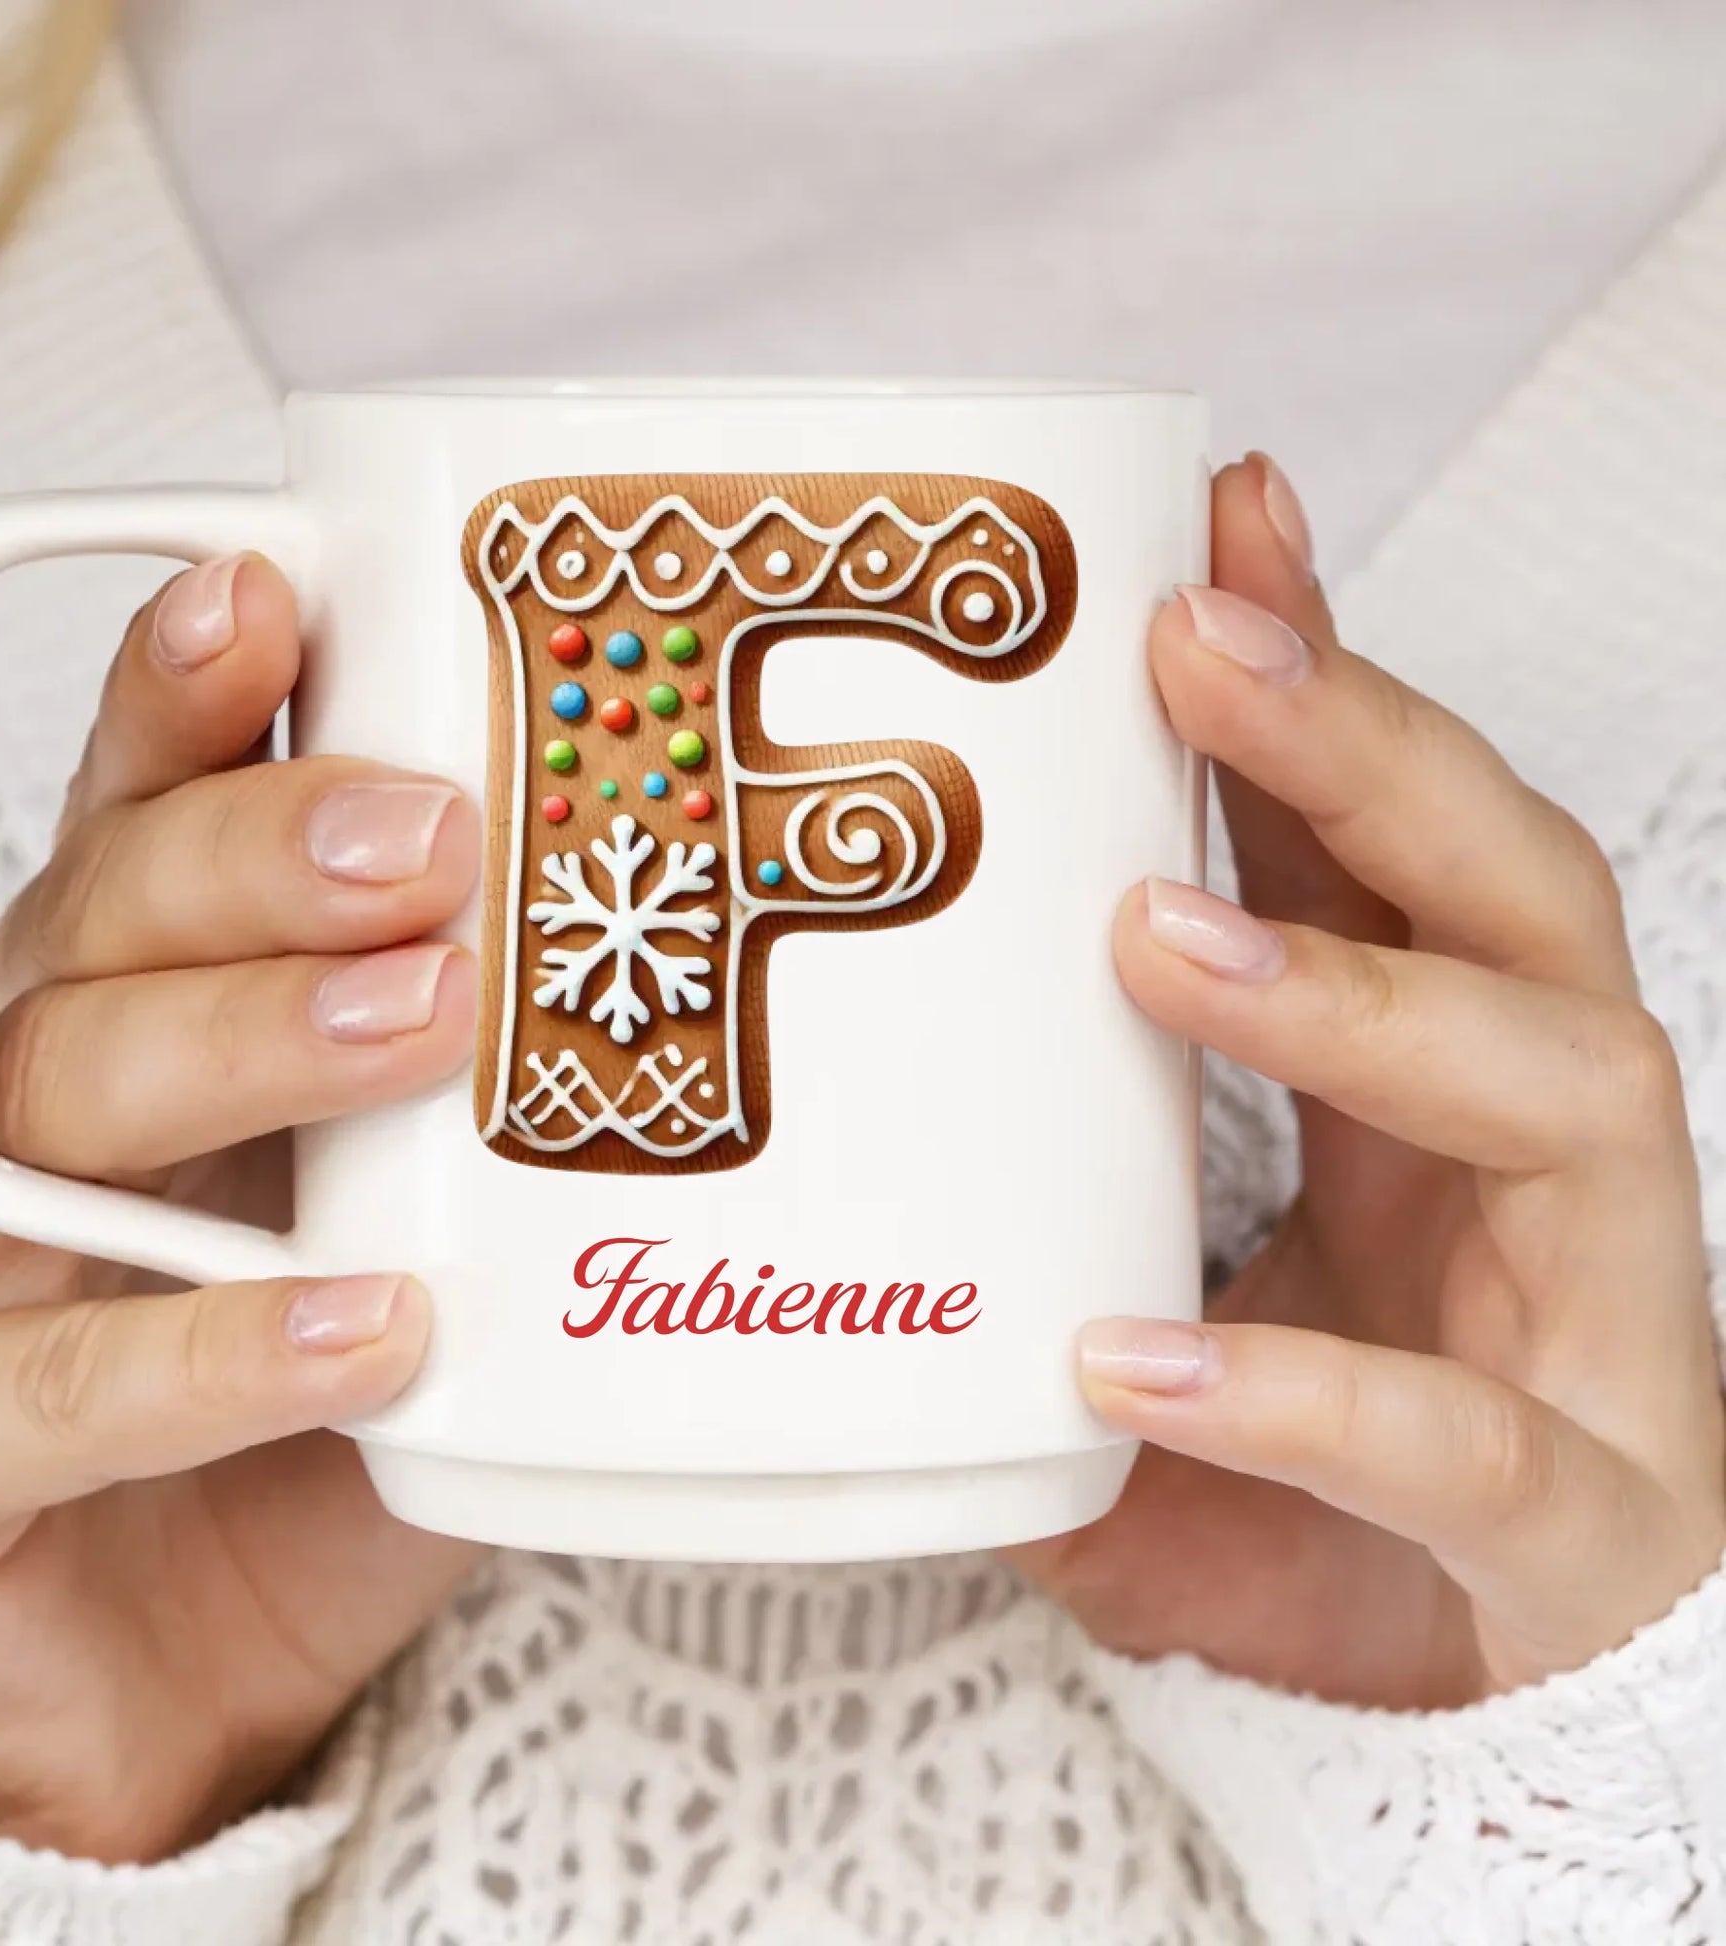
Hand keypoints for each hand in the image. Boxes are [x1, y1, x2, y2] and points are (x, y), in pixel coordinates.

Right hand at [0, 555, 482, 1859]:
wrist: (184, 1678)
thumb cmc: (319, 1404)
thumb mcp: (418, 1213)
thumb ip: (491, 1089)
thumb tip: (724, 956)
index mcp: (110, 1014)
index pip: (129, 821)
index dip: (187, 699)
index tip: (279, 594)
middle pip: (89, 930)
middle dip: (260, 863)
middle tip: (434, 839)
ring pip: (42, 1112)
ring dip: (241, 1045)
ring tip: (426, 1025)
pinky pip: (37, 1389)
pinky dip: (205, 1354)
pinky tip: (364, 1325)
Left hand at [1015, 457, 1725, 1707]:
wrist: (1479, 1716)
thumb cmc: (1319, 1463)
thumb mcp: (1162, 1268)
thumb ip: (1041, 1182)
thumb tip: (818, 1104)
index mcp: (1433, 1075)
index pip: (1391, 832)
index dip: (1321, 671)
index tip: (1214, 518)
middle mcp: (1539, 1150)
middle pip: (1505, 887)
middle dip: (1360, 746)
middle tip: (1192, 641)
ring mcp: (1593, 1315)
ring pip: (1556, 1083)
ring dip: (1356, 994)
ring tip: (1157, 937)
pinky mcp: (1585, 1509)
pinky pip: (1461, 1437)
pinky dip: (1301, 1389)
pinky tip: (1136, 1357)